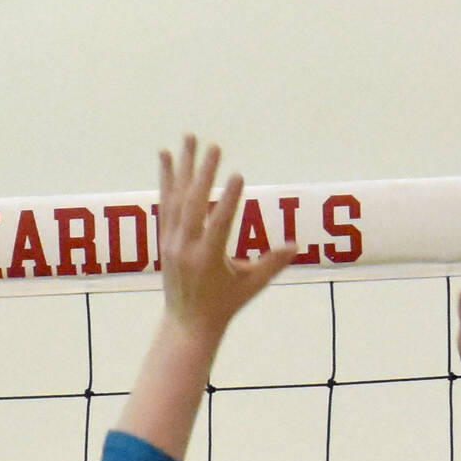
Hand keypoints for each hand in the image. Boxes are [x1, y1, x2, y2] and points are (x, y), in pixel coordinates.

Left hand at [157, 135, 297, 339]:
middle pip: (194, 204)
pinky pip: (165, 203)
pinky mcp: (164, 238)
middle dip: (204, 174)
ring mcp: (171, 242)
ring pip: (176, 198)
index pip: (219, 224)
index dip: (230, 200)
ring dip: (183, 167)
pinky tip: (166, 156)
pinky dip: (166, 179)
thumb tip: (296, 245)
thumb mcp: (251, 286)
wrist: (187, 322)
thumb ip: (272, 264)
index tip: (240, 175)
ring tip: (187, 138)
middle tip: (214, 146)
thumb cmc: (224, 304)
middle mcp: (185, 248)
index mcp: (207, 259)